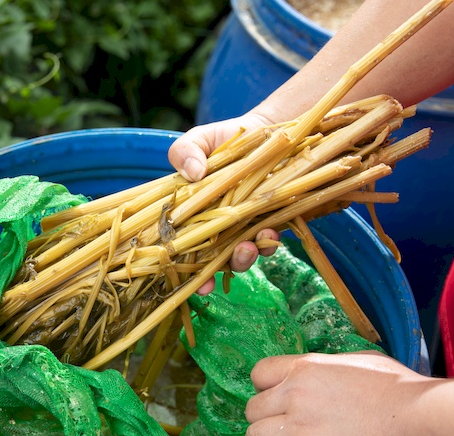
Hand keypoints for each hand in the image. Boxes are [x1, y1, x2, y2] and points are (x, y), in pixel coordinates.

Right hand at [168, 113, 280, 294]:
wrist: (266, 133)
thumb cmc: (224, 139)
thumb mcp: (198, 139)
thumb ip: (185, 151)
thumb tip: (192, 172)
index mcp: (191, 216)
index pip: (183, 250)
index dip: (187, 272)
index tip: (196, 284)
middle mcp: (216, 229)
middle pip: (212, 261)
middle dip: (216, 273)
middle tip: (217, 274)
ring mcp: (243, 228)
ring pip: (241, 256)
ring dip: (243, 259)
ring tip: (247, 248)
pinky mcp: (269, 222)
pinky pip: (268, 241)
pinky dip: (268, 241)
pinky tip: (269, 232)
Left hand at [241, 351, 431, 435]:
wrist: (418, 422)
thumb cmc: (401, 389)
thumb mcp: (361, 360)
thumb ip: (333, 366)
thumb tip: (329, 371)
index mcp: (306, 368)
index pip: (259, 374)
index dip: (262, 388)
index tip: (272, 399)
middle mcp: (295, 395)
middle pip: (252, 409)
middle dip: (260, 419)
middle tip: (274, 428)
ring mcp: (301, 428)